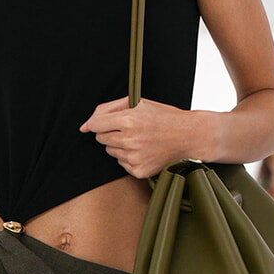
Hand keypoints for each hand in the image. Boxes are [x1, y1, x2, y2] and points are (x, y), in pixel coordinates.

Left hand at [79, 98, 204, 180]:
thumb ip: (109, 109)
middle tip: (130, 129)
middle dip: (111, 133)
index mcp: (128, 120)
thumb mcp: (139, 102)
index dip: (97, 123)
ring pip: (110, 152)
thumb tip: (84, 126)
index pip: (95, 124)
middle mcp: (129, 140)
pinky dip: (129, 157)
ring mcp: (134, 157)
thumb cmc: (164, 117)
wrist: (189, 136)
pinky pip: (121, 163)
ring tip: (140, 139)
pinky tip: (144, 150)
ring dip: (120, 145)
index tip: (102, 123)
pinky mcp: (139, 170)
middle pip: (101, 139)